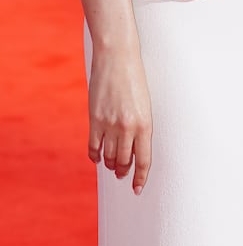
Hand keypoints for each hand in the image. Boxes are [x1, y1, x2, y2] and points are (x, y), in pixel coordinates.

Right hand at [88, 46, 152, 193]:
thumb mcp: (145, 102)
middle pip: (125, 161)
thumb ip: (139, 124)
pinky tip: (98, 158)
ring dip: (111, 164)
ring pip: (109, 157)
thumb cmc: (135, 76)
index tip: (137, 188)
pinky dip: (95, 156)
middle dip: (124, 171)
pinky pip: (94, 147)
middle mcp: (128, 127)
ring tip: (113, 166)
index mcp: (145, 123)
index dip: (140, 177)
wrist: (117, 56)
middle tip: (123, 173)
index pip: (143, 160)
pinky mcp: (95, 120)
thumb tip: (134, 144)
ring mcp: (109, 125)